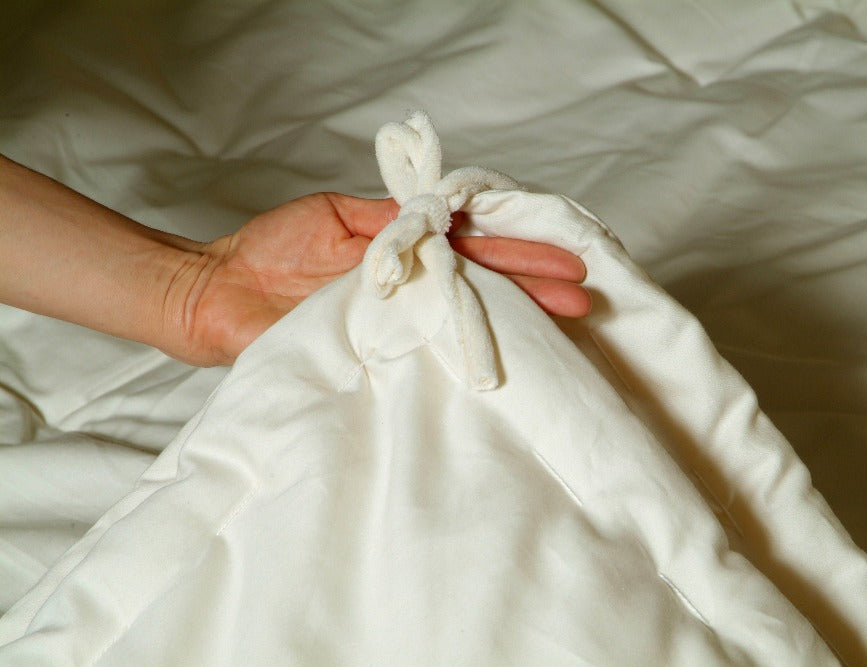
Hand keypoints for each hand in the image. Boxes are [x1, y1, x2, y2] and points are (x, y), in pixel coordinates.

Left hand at [166, 193, 589, 365]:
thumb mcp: (338, 215)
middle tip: (581, 292)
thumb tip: (442, 209)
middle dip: (532, 284)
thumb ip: (390, 216)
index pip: (473, 245)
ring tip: (566, 317)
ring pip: (462, 315)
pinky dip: (465, 349)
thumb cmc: (271, 251)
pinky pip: (426, 351)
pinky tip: (508, 354)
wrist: (218, 294)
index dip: (516, 247)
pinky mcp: (375, 353)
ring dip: (514, 316)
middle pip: (481, 283)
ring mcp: (396, 323)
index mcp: (405, 250)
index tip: (559, 251)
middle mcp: (409, 289)